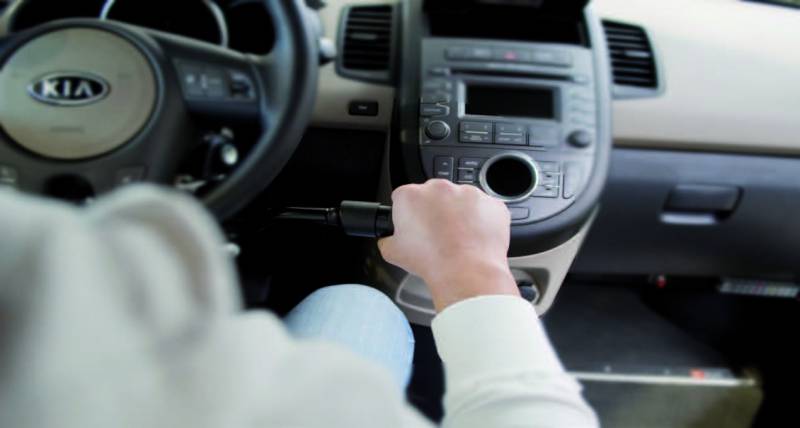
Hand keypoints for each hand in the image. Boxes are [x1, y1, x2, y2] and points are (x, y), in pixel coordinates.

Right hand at [378, 180, 518, 311]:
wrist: (466, 272)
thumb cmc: (432, 261)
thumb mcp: (393, 254)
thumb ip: (387, 241)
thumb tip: (388, 240)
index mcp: (411, 196)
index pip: (404, 197)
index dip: (407, 213)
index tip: (413, 225)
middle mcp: (439, 188)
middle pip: (434, 195)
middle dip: (435, 210)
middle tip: (437, 235)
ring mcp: (468, 193)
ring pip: (461, 200)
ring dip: (459, 214)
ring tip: (458, 239)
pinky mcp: (491, 203)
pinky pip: (485, 209)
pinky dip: (481, 220)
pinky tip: (475, 238)